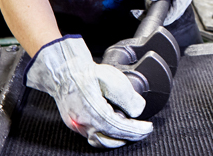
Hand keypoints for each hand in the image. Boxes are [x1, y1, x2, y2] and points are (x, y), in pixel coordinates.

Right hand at [25, 35, 152, 147]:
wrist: (65, 71)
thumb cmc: (86, 73)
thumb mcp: (113, 79)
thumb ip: (128, 97)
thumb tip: (137, 111)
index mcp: (94, 111)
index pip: (119, 128)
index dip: (136, 130)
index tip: (147, 128)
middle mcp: (83, 122)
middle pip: (111, 138)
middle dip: (129, 136)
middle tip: (142, 130)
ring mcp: (77, 124)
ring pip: (100, 141)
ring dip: (118, 139)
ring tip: (130, 132)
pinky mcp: (74, 123)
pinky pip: (92, 137)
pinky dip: (106, 137)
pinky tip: (113, 131)